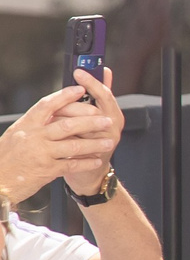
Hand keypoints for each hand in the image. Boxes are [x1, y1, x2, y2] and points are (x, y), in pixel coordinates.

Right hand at [0, 82, 117, 202]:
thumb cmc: (6, 157)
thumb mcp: (17, 134)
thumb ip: (35, 124)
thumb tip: (56, 110)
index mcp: (26, 125)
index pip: (47, 106)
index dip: (65, 96)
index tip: (81, 89)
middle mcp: (34, 137)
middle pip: (67, 125)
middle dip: (90, 122)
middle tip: (107, 120)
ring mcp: (41, 154)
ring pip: (74, 146)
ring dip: (94, 144)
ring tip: (109, 142)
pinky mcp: (46, 170)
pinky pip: (72, 165)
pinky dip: (86, 163)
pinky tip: (96, 161)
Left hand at [61, 69, 119, 192]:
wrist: (91, 172)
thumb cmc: (90, 140)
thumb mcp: (97, 115)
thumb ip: (100, 94)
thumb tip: (105, 71)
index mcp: (114, 114)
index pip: (104, 94)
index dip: (92, 82)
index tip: (78, 71)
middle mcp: (113, 127)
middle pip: (91, 108)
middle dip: (70, 105)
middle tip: (57, 103)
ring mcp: (104, 142)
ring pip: (80, 124)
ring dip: (63, 120)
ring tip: (53, 120)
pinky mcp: (93, 155)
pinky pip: (74, 141)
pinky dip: (62, 136)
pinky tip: (55, 134)